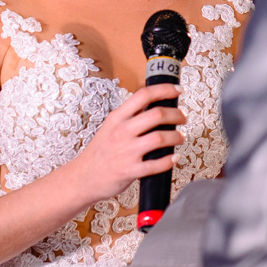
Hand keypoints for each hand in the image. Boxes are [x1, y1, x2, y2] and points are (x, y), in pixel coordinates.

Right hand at [66, 84, 186, 204]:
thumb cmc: (100, 152)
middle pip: (157, 114)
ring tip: (180, 137)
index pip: (143, 95)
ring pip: (159, 138)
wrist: (83, 177)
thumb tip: (156, 105)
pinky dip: (169, 160)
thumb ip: (131, 116)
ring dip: (176, 137)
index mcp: (118, 118)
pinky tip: (174, 157)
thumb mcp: (111, 126)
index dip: (165, 89)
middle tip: (182, 118)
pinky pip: (156, 164)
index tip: (178, 89)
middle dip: (176, 115)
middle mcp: (122, 132)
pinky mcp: (129, 170)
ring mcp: (126, 151)